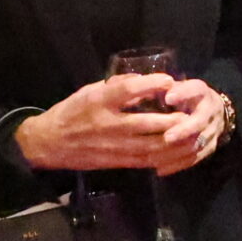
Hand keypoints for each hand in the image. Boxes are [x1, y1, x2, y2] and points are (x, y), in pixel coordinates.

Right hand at [12, 76, 180, 171]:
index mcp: (98, 102)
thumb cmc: (71, 111)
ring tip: (191, 132)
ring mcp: (113, 146)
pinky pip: (145, 161)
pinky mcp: (116, 161)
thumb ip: (115, 86)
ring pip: (150, 146)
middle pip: (145, 123)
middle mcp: (107, 124)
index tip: (169, 81)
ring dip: (174, 141)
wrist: (50, 143)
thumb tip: (143, 79)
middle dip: (172, 119)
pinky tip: (178, 150)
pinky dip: (165, 156)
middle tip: (191, 112)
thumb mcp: (89, 91)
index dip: (150, 84)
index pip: (127, 90)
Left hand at [151, 78, 230, 177]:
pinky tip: (159, 169)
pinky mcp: (210, 146)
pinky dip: (177, 165)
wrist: (212, 109)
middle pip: (200, 122)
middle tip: (166, 137)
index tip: (168, 98)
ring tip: (154, 158)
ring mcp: (213, 130)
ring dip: (176, 152)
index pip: (195, 90)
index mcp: (201, 91)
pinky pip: (195, 158)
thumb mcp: (176, 86)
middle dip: (183, 130)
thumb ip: (160, 88)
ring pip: (196, 144)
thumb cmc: (184, 96)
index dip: (184, 94)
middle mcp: (211, 110)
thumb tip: (139, 89)